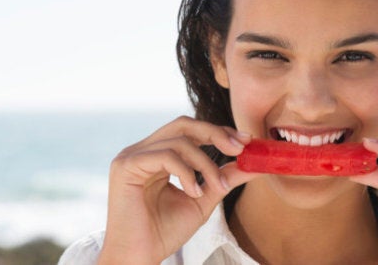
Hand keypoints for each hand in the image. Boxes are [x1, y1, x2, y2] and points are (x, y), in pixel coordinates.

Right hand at [98, 116, 260, 264]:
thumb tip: (251, 164)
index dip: (218, 131)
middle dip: (215, 133)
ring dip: (206, 163)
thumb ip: (222, 179)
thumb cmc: (165, 232)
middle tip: (238, 148)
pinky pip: (166, 156)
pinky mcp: (125, 166)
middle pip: (183, 124)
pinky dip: (187, 172)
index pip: (190, 130)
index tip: (245, 141)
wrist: (139, 257)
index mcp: (157, 155)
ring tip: (216, 187)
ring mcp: (132, 156)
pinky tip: (194, 192)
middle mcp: (143, 151)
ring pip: (179, 141)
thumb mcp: (202, 200)